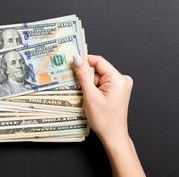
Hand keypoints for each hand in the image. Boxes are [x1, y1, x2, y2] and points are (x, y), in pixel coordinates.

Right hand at [73, 54, 144, 176]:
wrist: (113, 135)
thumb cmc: (104, 119)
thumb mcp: (90, 95)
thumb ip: (83, 75)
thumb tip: (77, 59)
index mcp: (118, 79)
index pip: (99, 61)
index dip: (84, 61)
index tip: (72, 63)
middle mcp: (122, 79)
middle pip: (98, 69)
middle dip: (86, 76)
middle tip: (78, 86)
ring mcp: (121, 85)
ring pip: (99, 77)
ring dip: (89, 83)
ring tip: (85, 95)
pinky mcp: (117, 90)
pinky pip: (102, 83)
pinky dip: (94, 88)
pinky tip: (90, 97)